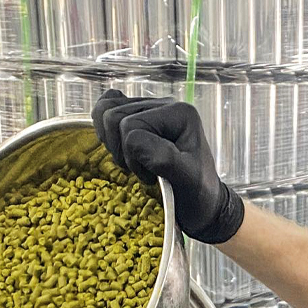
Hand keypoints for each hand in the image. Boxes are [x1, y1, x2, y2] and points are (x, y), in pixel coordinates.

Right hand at [92, 90, 244, 244]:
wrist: (202, 203)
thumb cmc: (197, 195)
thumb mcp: (187, 180)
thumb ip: (164, 158)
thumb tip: (133, 141)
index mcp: (179, 113)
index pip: (130, 126)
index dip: (134, 158)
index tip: (154, 178)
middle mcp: (164, 104)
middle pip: (114, 116)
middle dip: (122, 151)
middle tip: (144, 171)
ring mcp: (149, 108)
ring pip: (105, 113)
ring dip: (115, 146)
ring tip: (137, 163)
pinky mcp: (138, 116)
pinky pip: (106, 107)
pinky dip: (106, 131)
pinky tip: (122, 150)